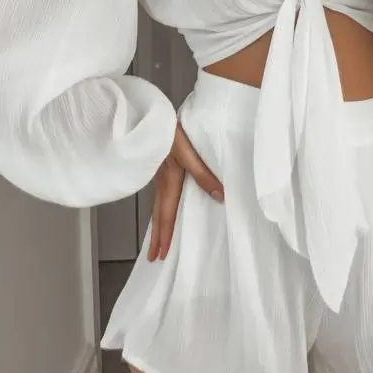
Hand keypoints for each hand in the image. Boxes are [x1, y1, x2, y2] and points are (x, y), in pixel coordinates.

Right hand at [147, 123, 223, 261]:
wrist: (153, 115)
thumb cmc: (171, 133)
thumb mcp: (190, 153)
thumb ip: (205, 175)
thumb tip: (220, 197)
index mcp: (168, 182)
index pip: (166, 216)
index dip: (164, 237)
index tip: (160, 255)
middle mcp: (160, 182)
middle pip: (158, 215)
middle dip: (157, 237)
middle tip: (153, 257)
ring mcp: (158, 175)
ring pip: (157, 205)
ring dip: (157, 224)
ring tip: (158, 237)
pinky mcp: (159, 167)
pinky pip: (159, 194)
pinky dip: (159, 208)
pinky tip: (165, 206)